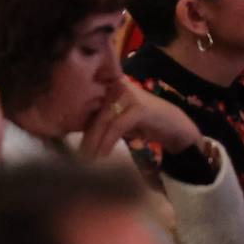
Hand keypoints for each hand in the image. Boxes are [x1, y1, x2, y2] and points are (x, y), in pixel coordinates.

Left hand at [77, 77, 201, 161]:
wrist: (176, 126)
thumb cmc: (143, 123)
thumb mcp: (117, 120)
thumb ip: (100, 120)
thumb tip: (75, 130)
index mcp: (108, 84)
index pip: (87, 103)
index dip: (76, 122)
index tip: (68, 140)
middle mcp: (116, 85)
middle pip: (94, 112)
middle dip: (86, 135)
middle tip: (78, 154)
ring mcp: (128, 94)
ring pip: (104, 120)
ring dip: (94, 141)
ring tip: (87, 158)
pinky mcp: (139, 107)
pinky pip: (117, 126)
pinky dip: (107, 142)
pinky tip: (102, 154)